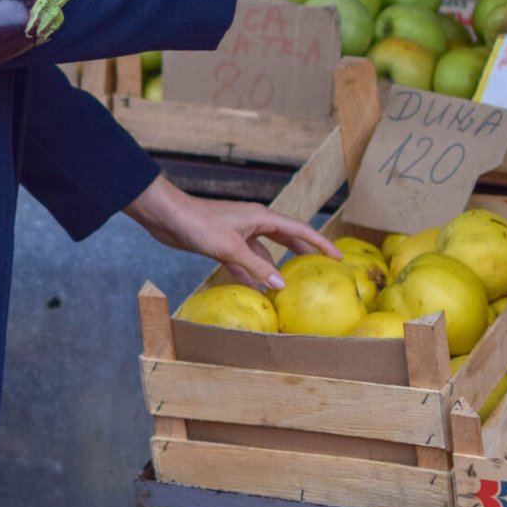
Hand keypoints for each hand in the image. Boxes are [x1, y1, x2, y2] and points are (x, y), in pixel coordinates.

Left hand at [123, 175, 338, 289]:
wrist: (167, 216)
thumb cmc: (199, 224)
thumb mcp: (230, 248)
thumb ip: (256, 267)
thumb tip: (281, 284)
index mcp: (261, 217)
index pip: (299, 230)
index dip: (320, 243)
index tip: (338, 256)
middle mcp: (253, 224)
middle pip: (285, 240)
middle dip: (301, 253)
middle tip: (320, 269)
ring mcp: (238, 234)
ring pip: (263, 254)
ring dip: (273, 269)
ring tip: (289, 287)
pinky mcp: (223, 244)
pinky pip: (245, 262)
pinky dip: (251, 274)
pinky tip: (258, 290)